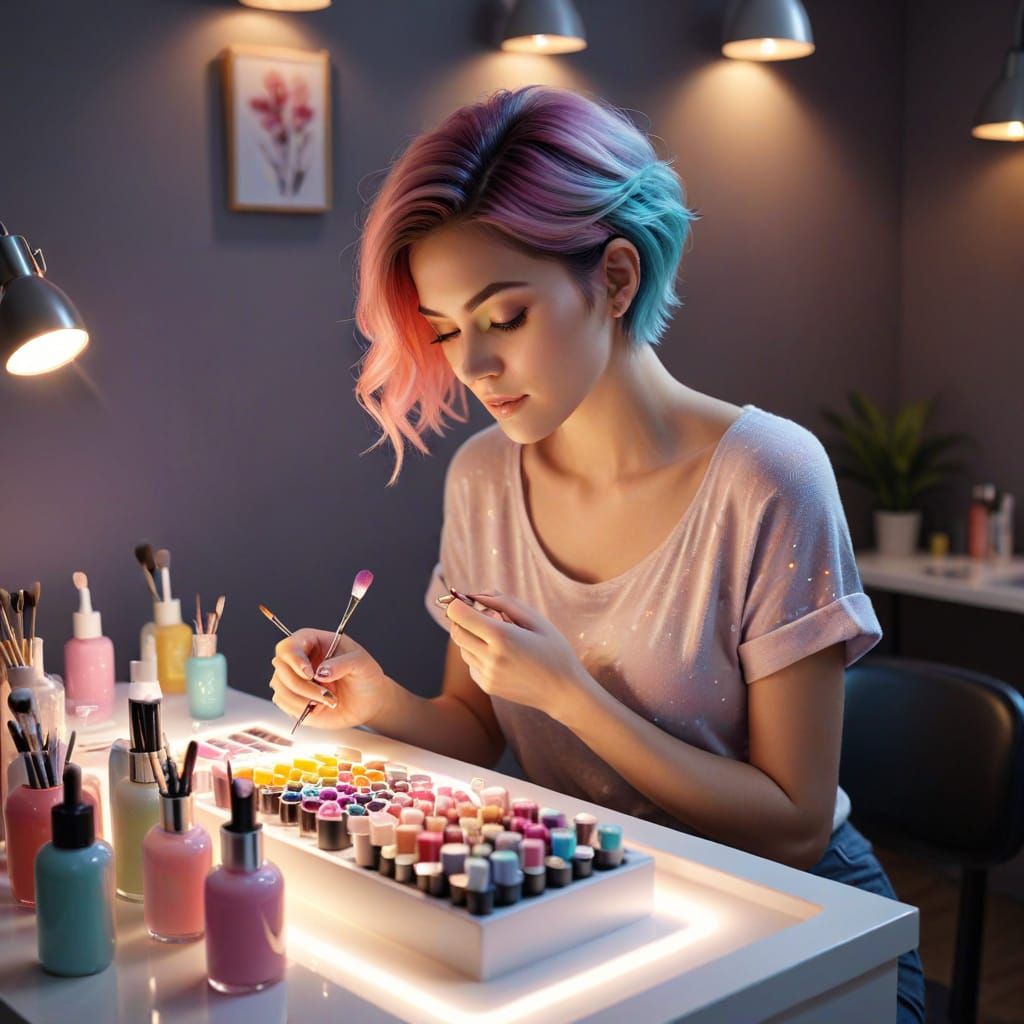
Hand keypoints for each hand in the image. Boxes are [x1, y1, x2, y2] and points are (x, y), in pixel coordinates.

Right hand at [269, 628, 389, 728]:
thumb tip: (321, 672)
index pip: (289, 646)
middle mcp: (298, 659)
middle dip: (302, 685)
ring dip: (304, 698)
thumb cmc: (364, 675)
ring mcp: (293, 679)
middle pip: (280, 668)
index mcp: (311, 641)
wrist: (368, 700)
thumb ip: (342, 663)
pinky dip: (301, 708)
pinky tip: (320, 706)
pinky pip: (284, 703)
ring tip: (330, 700)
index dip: (295, 659)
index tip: (310, 673)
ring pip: (280, 688)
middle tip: (327, 694)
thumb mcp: (361, 663)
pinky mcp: (292, 698)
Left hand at [445, 590, 587, 718]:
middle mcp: (490, 657)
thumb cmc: (554, 650)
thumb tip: (476, 594)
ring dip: (472, 636)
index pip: (458, 614)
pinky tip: (501, 654)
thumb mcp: (535, 619)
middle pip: (456, 630)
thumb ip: (503, 602)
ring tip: (499, 636)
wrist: (564, 691)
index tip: (471, 601)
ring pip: (461, 647)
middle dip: (464, 619)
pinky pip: (471, 662)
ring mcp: (487, 674)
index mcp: (502, 637)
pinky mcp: (487, 686)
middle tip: (486, 616)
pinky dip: (478, 653)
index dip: (460, 603)